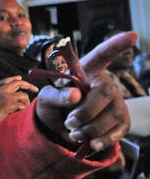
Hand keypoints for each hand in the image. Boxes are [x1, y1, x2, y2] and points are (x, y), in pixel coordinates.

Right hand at [0, 76, 37, 128]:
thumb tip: (12, 100)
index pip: (6, 80)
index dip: (14, 78)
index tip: (20, 78)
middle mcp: (0, 90)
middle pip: (18, 83)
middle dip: (29, 85)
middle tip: (35, 89)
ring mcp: (5, 95)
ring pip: (23, 95)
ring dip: (26, 102)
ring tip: (23, 109)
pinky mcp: (9, 103)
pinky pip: (23, 104)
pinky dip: (24, 109)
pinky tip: (20, 113)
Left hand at [35, 31, 134, 151]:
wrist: (61, 129)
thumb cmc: (55, 105)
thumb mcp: (46, 98)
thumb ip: (56, 95)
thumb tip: (75, 95)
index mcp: (86, 72)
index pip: (102, 55)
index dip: (116, 45)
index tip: (132, 35)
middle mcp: (105, 84)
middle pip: (105, 92)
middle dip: (85, 111)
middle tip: (69, 121)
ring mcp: (116, 103)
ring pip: (111, 115)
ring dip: (89, 129)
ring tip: (74, 132)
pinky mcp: (121, 123)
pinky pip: (116, 132)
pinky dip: (100, 140)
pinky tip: (90, 143)